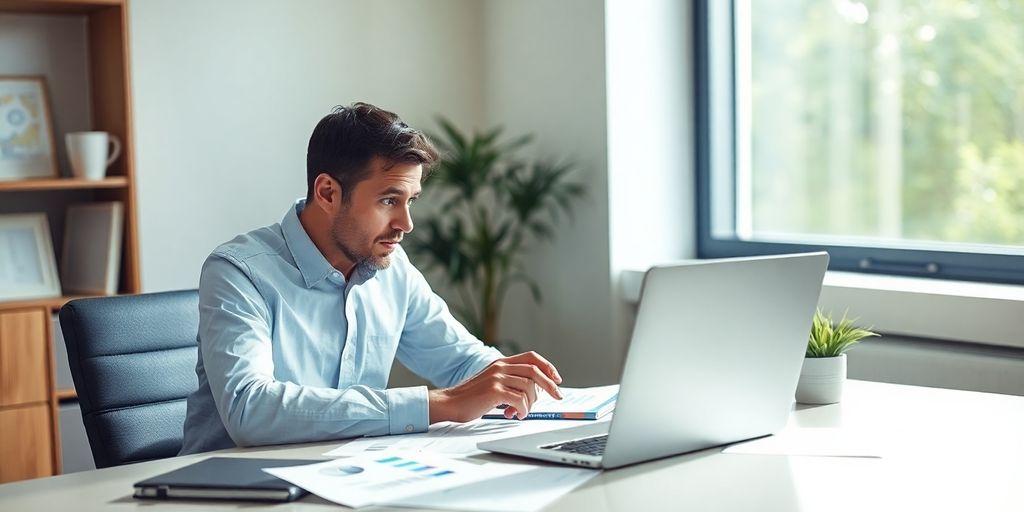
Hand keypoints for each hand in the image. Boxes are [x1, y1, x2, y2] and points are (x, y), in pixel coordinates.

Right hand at [428, 351, 562, 422]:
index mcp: (500, 363)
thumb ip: (510, 383)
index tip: (557, 379)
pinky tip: (515, 415)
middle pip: (534, 371)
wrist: (449, 403)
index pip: (531, 357)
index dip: (547, 366)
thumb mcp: (492, 383)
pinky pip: (519, 400)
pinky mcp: (494, 391)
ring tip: (521, 412)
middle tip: (558, 396)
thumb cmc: (470, 398)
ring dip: (530, 404)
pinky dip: (522, 410)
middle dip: (550, 385)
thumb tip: (533, 393)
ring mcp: (497, 378)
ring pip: (528, 388)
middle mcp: (500, 367)